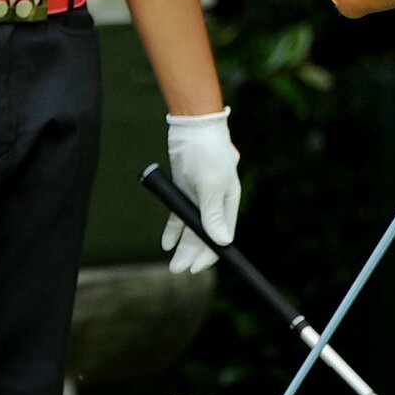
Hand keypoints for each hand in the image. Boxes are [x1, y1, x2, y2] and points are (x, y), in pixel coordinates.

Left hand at [163, 108, 239, 274]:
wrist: (193, 125)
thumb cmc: (207, 153)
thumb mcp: (210, 187)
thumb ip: (213, 215)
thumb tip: (221, 242)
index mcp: (228, 202)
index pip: (221, 237)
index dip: (209, 254)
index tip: (195, 268)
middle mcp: (216, 202)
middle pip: (204, 234)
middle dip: (192, 254)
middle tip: (177, 269)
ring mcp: (199, 195)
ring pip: (191, 227)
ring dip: (182, 245)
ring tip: (172, 262)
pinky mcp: (184, 188)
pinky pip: (179, 213)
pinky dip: (173, 228)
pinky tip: (166, 242)